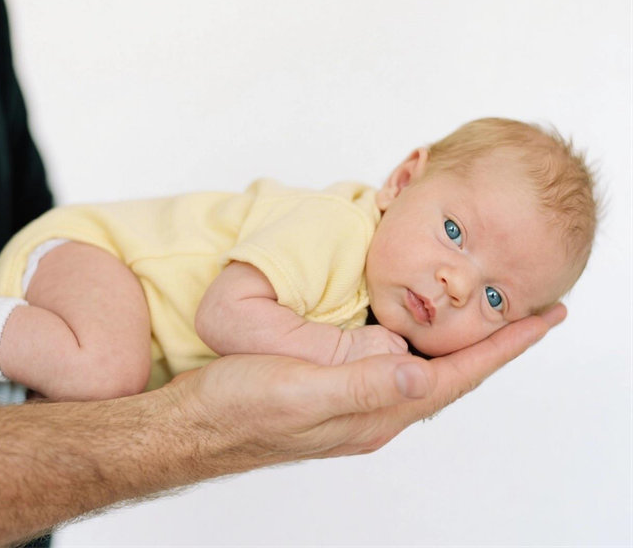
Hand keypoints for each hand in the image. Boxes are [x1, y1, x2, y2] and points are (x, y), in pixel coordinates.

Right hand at [165, 304, 565, 463]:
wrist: (195, 423)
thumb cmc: (238, 407)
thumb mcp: (299, 391)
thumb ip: (361, 385)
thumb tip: (422, 376)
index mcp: (372, 412)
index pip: (453, 379)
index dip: (501, 349)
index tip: (544, 320)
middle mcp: (371, 413)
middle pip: (449, 378)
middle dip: (493, 348)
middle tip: (529, 316)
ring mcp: (352, 405)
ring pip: (422, 374)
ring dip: (459, 348)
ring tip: (487, 323)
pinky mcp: (332, 392)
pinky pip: (392, 368)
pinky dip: (417, 347)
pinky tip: (412, 335)